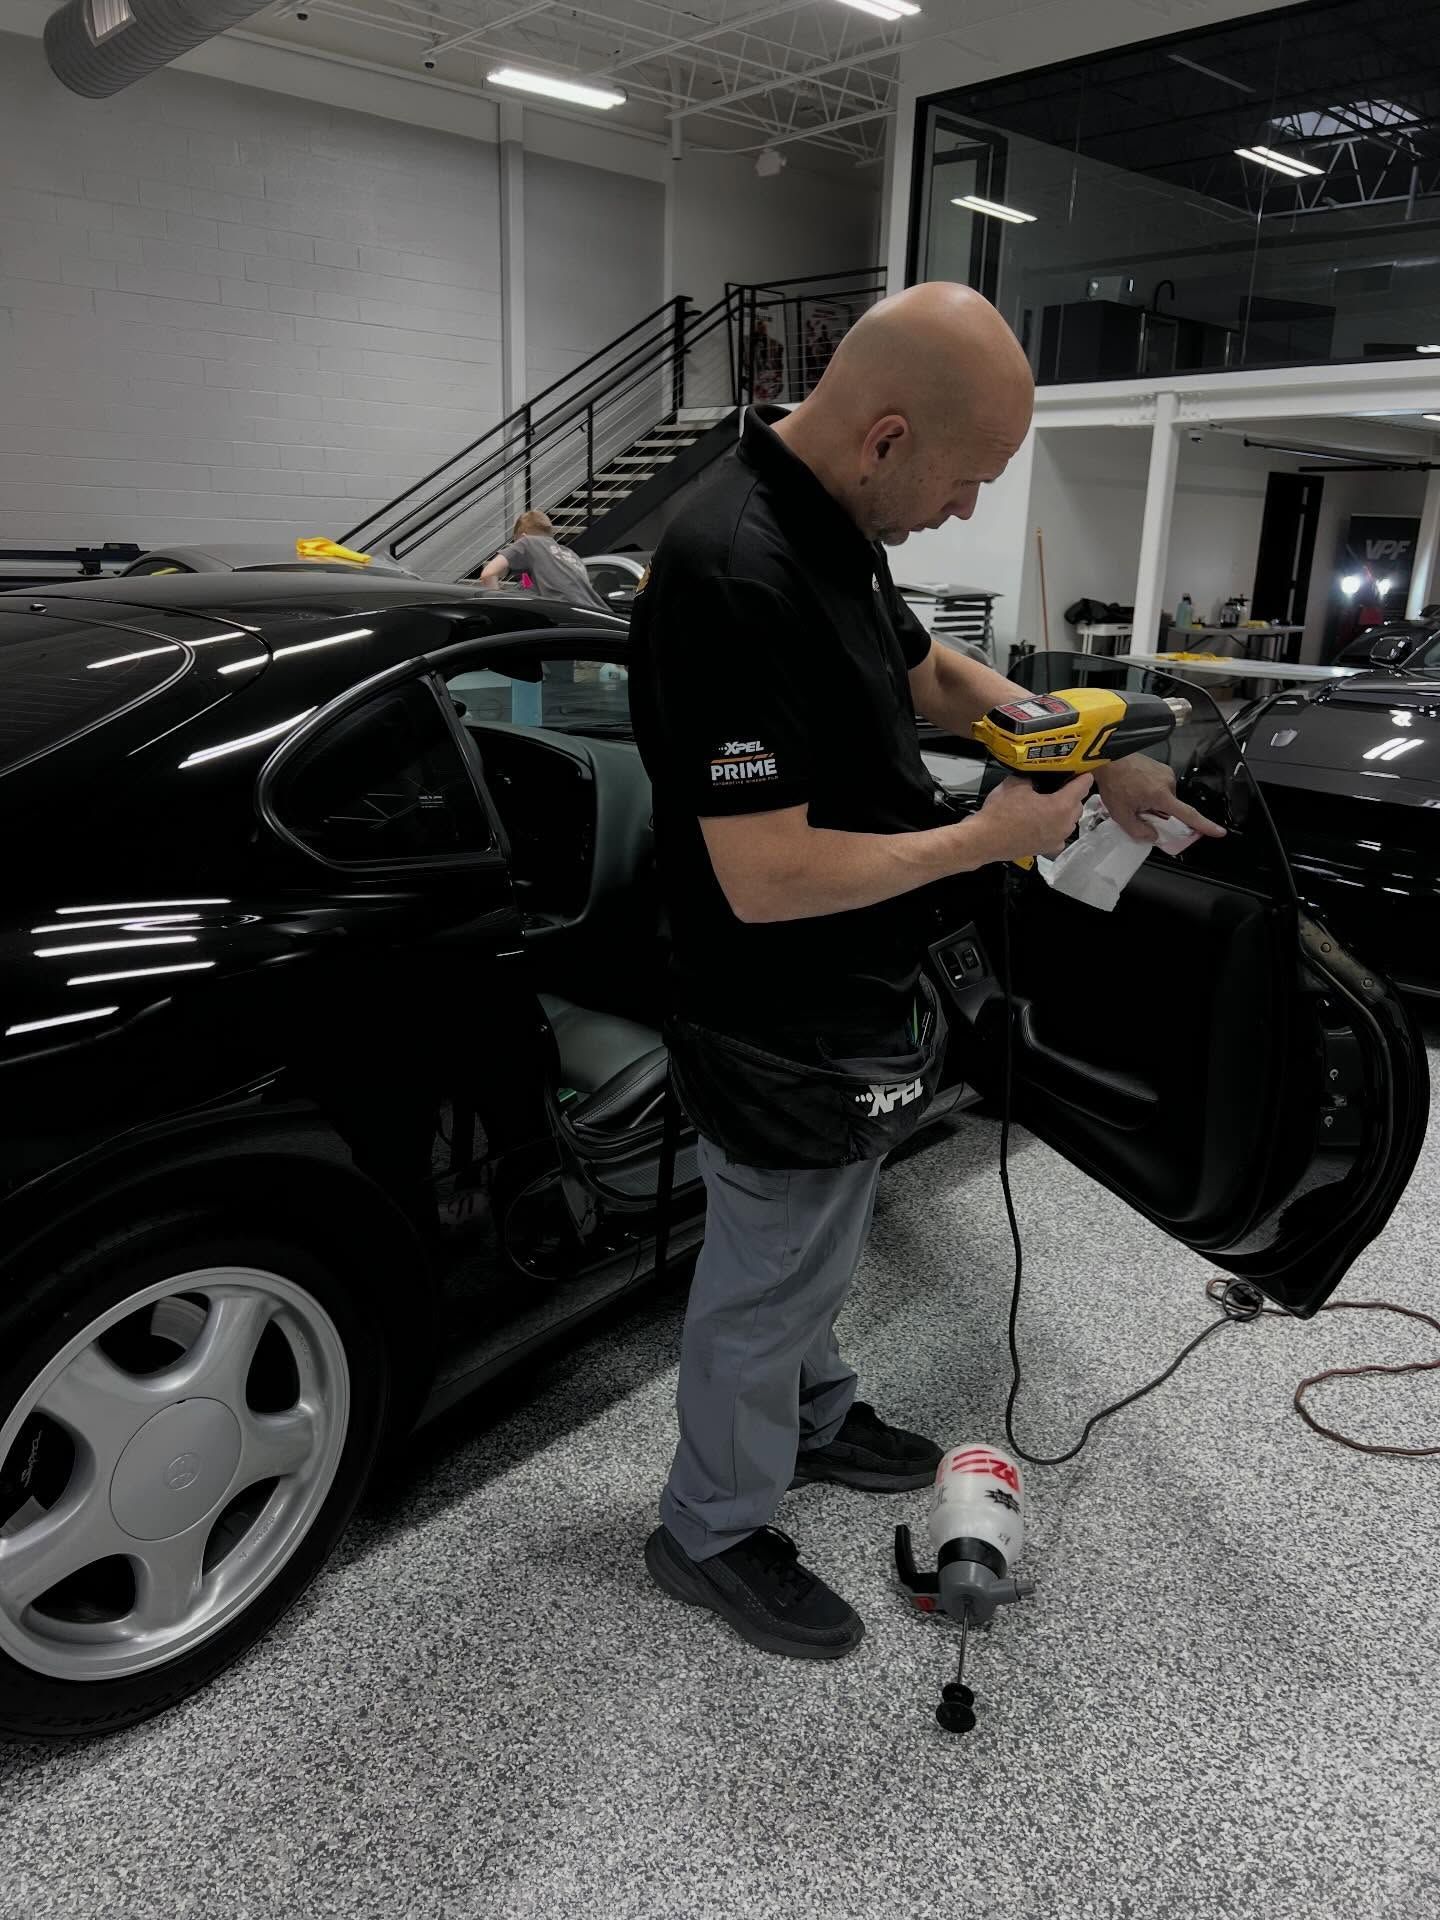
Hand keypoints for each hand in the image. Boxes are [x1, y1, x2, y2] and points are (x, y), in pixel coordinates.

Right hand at [972, 773, 1093, 864]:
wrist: (985, 840)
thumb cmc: (1001, 812)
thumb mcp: (1016, 784)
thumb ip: (1033, 778)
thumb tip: (1036, 779)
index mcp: (1062, 806)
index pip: (1083, 785)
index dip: (1082, 775)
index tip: (1081, 770)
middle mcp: (1065, 825)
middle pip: (1078, 805)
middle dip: (1071, 795)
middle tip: (1059, 786)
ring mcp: (1058, 839)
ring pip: (1069, 821)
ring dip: (1063, 812)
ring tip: (1048, 804)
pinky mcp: (1048, 849)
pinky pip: (1059, 834)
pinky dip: (1054, 827)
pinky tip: (1042, 823)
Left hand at [1093, 755, 1225, 842]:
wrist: (1108, 759)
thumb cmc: (1114, 783)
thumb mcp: (1121, 815)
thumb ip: (1139, 831)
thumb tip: (1154, 836)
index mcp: (1162, 795)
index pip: (1188, 815)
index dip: (1205, 826)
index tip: (1219, 832)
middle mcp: (1168, 782)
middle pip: (1171, 808)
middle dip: (1159, 814)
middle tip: (1139, 811)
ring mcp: (1165, 772)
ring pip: (1165, 797)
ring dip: (1154, 802)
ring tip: (1134, 797)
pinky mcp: (1161, 766)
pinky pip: (1161, 786)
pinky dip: (1152, 791)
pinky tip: (1137, 788)